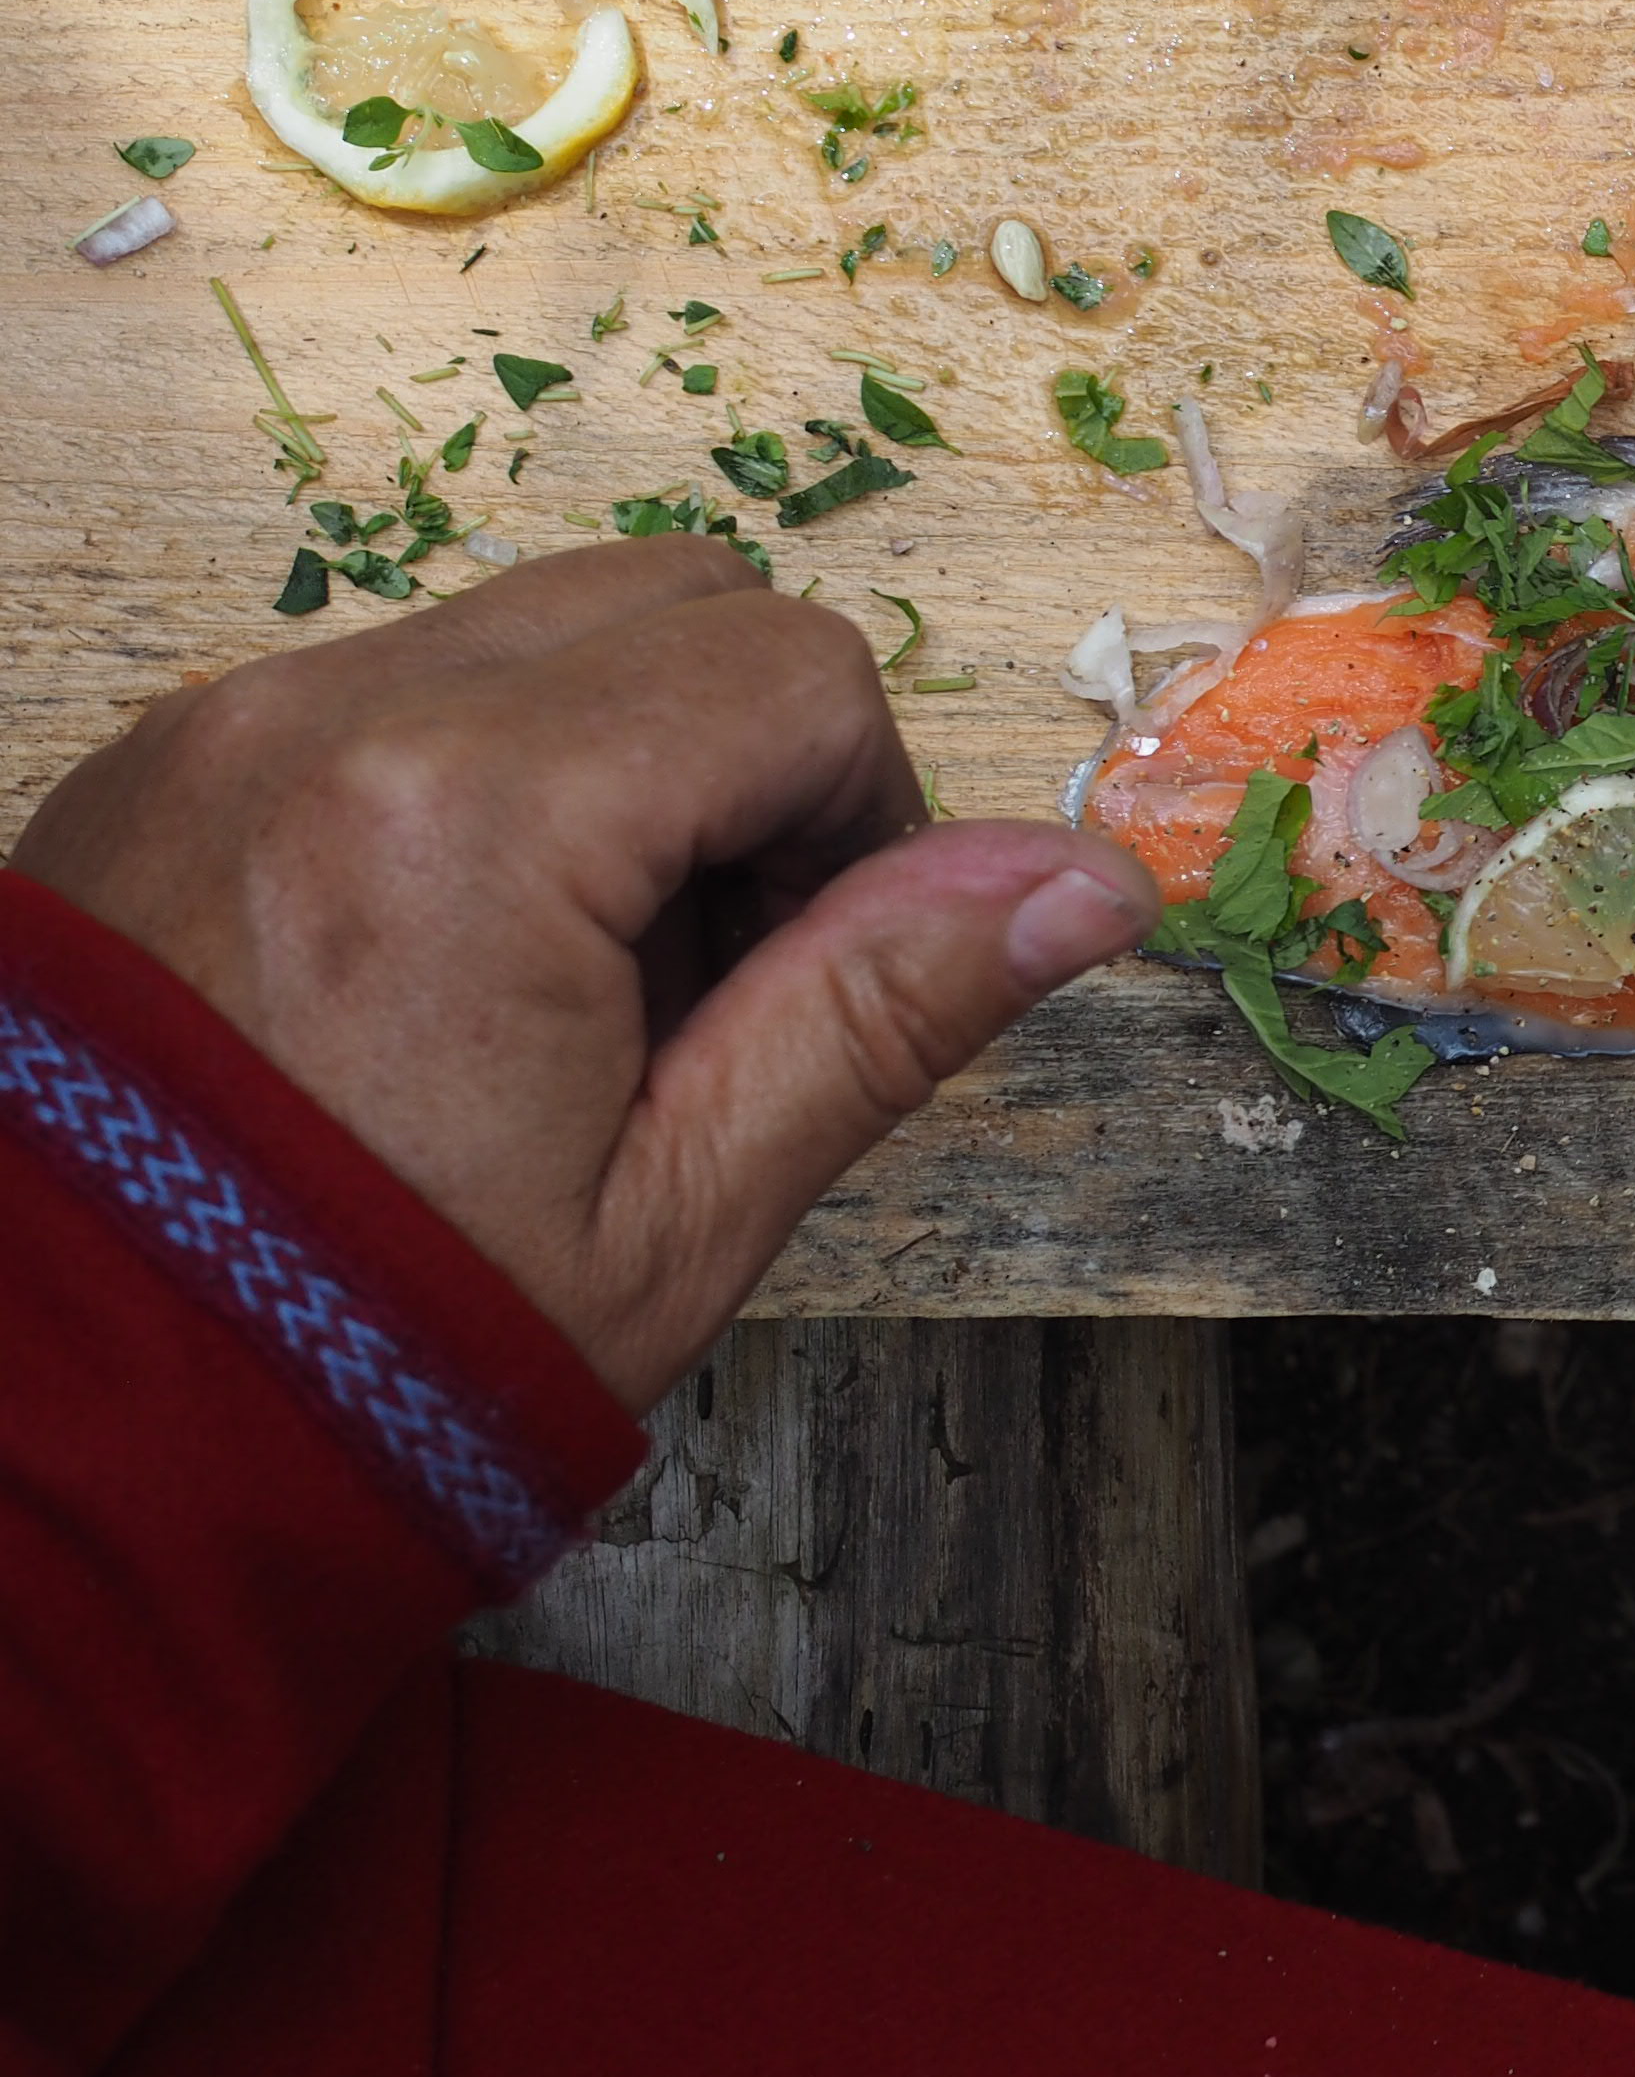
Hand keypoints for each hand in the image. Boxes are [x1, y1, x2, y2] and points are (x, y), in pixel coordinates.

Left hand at [12, 541, 1156, 1407]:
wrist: (51, 1476)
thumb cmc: (370, 1365)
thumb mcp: (679, 1210)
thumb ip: (885, 1008)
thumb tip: (1089, 879)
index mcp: (472, 819)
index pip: (793, 674)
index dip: (865, 813)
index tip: (818, 972)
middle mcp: (325, 719)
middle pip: (670, 600)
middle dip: (751, 756)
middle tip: (717, 972)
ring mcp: (214, 731)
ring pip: (529, 629)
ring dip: (617, 758)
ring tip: (579, 985)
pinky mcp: (149, 771)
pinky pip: (385, 689)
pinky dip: (474, 781)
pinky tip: (447, 977)